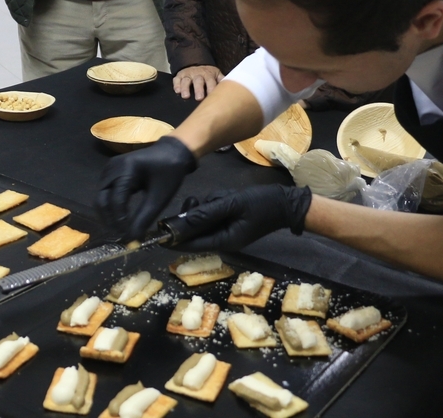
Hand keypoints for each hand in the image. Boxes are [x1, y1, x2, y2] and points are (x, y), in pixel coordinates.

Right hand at [95, 136, 197, 238]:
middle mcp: (111, 168)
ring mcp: (108, 169)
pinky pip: (105, 193)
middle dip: (110, 221)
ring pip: (101, 198)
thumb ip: (144, 218)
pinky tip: (120, 218)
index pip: (116, 201)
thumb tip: (132, 239)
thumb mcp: (159, 198)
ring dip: (108, 216)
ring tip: (121, 230)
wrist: (172, 153)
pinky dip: (111, 208)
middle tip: (121, 237)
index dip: (119, 222)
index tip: (127, 239)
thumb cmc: (169, 173)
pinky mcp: (110, 173)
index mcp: (125, 169)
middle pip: (102, 200)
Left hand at [169, 184, 312, 250]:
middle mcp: (222, 240)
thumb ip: (207, 213)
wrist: (286, 203)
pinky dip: (213, 204)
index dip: (173, 239)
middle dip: (193, 215)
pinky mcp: (228, 223)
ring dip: (205, 207)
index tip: (157, 231)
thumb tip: (182, 221)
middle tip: (198, 200)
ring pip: (202, 221)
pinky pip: (211, 214)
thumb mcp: (232, 204)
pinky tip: (224, 197)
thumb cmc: (261, 204)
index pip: (191, 244)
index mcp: (223, 241)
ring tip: (221, 198)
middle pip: (194, 232)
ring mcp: (225, 232)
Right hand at [172, 65, 223, 100]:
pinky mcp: (180, 75)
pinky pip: (177, 79)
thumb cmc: (208, 74)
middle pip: (198, 81)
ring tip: (185, 96)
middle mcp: (198, 74)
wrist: (195, 63)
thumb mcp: (217, 74)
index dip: (212, 89)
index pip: (211, 82)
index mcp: (209, 75)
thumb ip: (222, 80)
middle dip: (199, 89)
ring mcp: (188, 75)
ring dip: (185, 88)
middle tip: (199, 98)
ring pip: (186, 81)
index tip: (213, 97)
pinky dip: (176, 85)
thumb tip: (234, 87)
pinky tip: (177, 91)